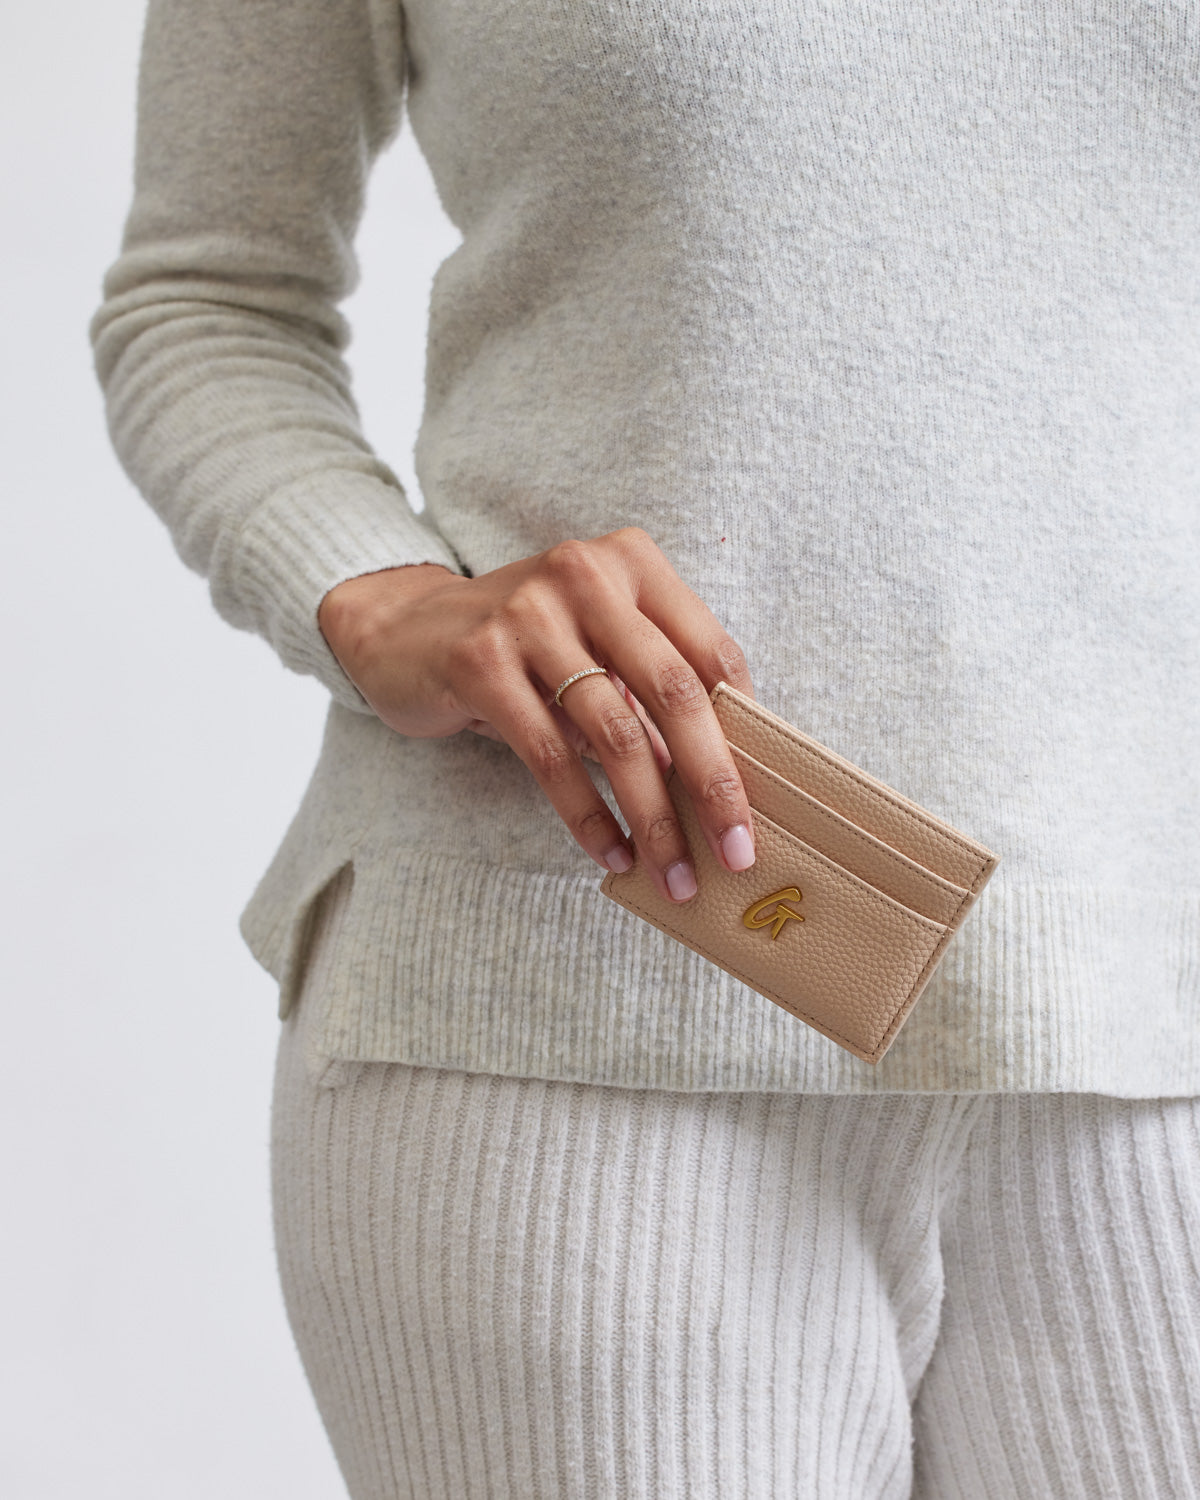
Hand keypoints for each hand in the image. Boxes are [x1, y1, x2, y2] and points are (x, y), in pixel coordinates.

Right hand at [317, 528, 757, 902]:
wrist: (404, 629)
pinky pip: (551, 758)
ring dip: (654, 819)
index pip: (711, 652)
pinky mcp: (480, 663)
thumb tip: (720, 779)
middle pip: (675, 692)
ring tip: (674, 875)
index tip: (757, 798)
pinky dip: (588, 817)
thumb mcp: (593, 644)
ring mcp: (528, 616)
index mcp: (630, 563)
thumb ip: (650, 688)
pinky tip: (612, 854)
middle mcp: (584, 576)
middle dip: (714, 784)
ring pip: (616, 734)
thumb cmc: (522, 646)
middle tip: (739, 852)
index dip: (742, 731)